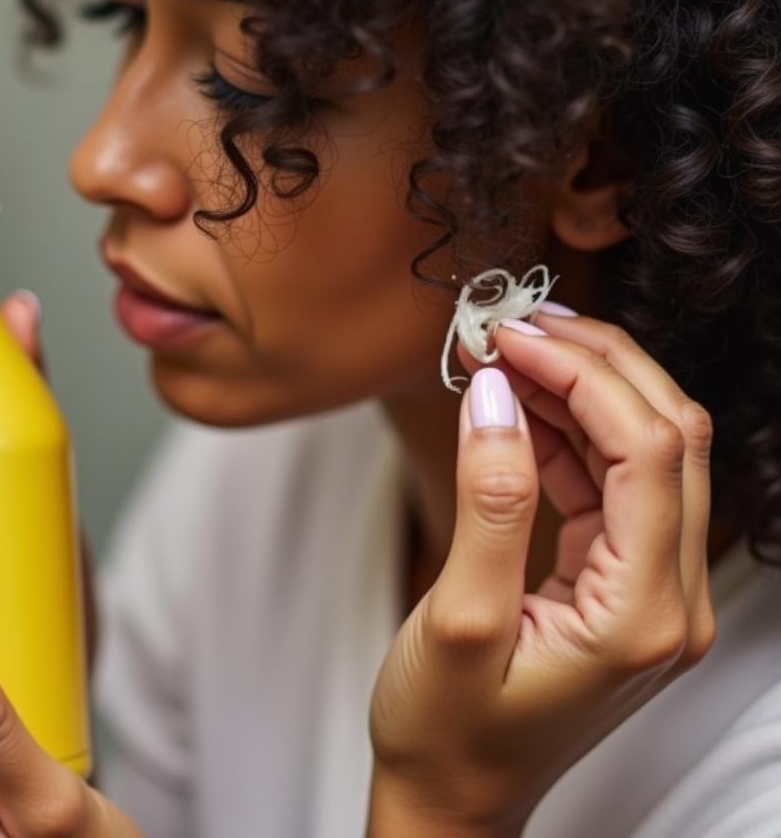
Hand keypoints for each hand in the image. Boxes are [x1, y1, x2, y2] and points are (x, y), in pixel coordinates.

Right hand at [367, 310, 713, 835]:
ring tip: (504, 357)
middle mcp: (671, 598)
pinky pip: (610, 483)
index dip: (582, 376)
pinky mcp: (620, 582)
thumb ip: (489, 501)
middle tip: (513, 328)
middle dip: (595, 365)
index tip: (509, 338)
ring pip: (646, 450)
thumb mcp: (459, 619)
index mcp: (645, 614)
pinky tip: (516, 409)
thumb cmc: (447, 730)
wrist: (451, 796)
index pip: (648, 451)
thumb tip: (495, 394)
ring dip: (579, 391)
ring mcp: (651, 590)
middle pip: (670, 437)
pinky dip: (566, 432)